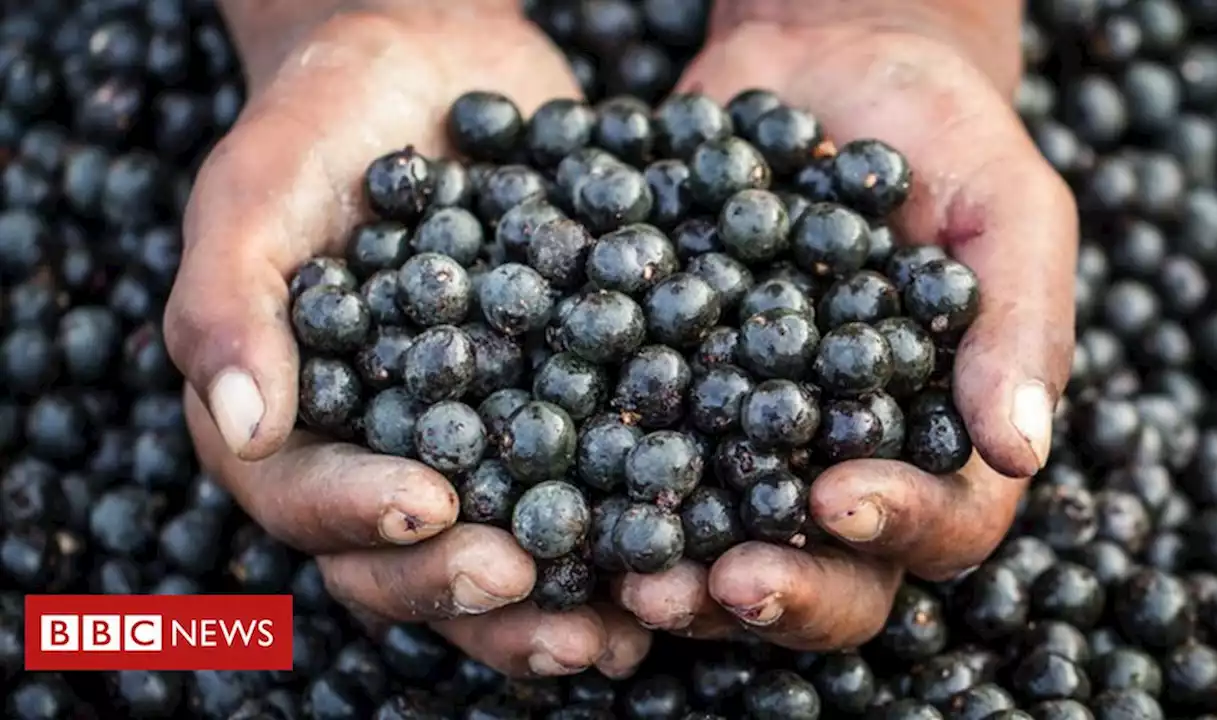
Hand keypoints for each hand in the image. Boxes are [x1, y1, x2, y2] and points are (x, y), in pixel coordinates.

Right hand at [164, 4, 648, 677]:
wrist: (435, 64)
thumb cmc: (323, 118)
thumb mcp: (256, 187)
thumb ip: (228, 300)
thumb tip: (240, 425)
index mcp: (289, 424)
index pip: (306, 500)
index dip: (363, 518)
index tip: (430, 509)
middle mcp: (375, 455)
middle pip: (404, 562)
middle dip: (466, 591)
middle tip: (536, 598)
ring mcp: (468, 446)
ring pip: (499, 552)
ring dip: (554, 605)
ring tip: (620, 631)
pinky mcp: (549, 416)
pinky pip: (582, 488)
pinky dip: (625, 528)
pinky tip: (680, 552)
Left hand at [616, 4, 1076, 649]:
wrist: (827, 68)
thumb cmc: (942, 137)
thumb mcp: (1006, 209)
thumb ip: (1020, 326)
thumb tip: (1022, 454)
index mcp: (944, 443)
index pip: (943, 524)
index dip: (894, 528)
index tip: (833, 500)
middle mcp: (849, 467)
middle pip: (833, 578)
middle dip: (780, 593)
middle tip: (718, 584)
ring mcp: (755, 448)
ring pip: (728, 551)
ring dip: (684, 579)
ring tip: (631, 576)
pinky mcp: (677, 405)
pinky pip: (643, 468)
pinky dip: (607, 495)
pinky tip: (564, 500)